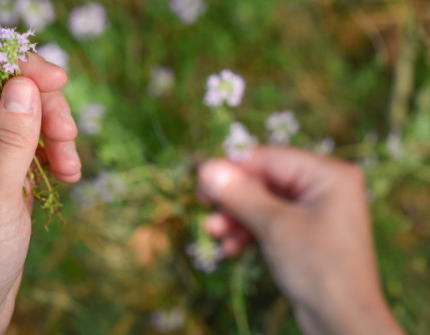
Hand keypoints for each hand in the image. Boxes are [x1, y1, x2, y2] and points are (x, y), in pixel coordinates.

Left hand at [0, 54, 79, 333]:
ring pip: (29, 126)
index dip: (20, 69)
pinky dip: (56, 159)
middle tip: (70, 136)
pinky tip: (70, 177)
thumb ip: (11, 138)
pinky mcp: (6, 184)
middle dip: (47, 109)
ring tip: (73, 168)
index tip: (58, 80)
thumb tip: (24, 85)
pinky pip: (35, 155)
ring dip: (57, 137)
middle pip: (13, 98)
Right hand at [197, 147, 402, 334]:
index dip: (232, 169)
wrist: (343, 322)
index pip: (269, 158)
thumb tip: (205, 167)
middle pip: (265, 180)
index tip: (200, 183)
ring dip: (236, 218)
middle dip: (233, 199)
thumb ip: (239, 193)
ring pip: (264, 203)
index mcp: (328, 174)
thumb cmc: (317, 267)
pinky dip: (250, 232)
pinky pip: (271, 222)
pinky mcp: (306, 234)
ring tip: (214, 234)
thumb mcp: (274, 225)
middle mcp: (325, 187)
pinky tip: (231, 248)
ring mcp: (316, 211)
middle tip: (203, 208)